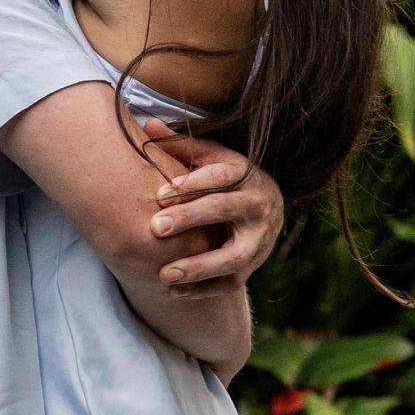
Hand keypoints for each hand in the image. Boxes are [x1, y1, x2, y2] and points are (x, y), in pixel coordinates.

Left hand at [140, 117, 284, 292]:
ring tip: (164, 274)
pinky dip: (202, 290)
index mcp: (246, 174)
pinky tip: (172, 291)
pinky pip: (231, 283)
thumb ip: (179, 146)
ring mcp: (260, 239)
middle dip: (191, 219)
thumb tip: (148, 123)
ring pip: (234, 256)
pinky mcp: (254, 265)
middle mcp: (258, 205)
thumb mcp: (210, 157)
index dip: (194, 183)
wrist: (266, 207)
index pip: (223, 175)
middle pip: (226, 210)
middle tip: (156, 227)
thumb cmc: (226, 177)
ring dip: (200, 267)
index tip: (161, 192)